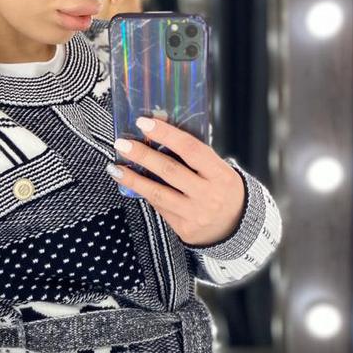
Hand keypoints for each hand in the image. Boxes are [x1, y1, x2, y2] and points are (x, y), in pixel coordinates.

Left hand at [109, 117, 245, 246]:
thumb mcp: (219, 170)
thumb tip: (158, 134)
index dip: (166, 134)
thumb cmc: (223, 190)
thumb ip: (194, 156)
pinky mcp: (184, 229)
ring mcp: (195, 214)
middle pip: (170, 170)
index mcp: (220, 174)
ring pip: (158, 193)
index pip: (190, 149)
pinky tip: (130, 184)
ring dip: (133, 179)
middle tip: (122, 144)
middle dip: (143, 155)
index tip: (144, 123)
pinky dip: (144, 193)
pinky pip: (159, 208)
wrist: (237, 227)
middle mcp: (208, 194)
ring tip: (115, 168)